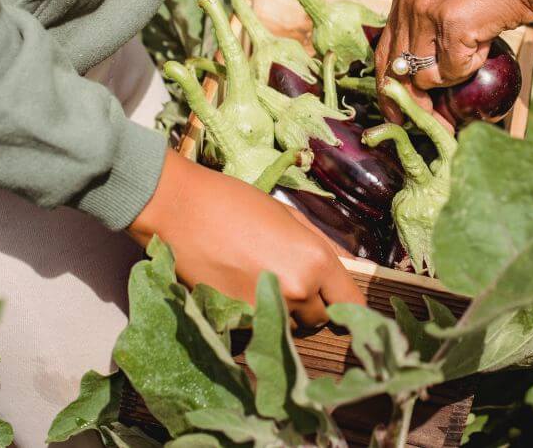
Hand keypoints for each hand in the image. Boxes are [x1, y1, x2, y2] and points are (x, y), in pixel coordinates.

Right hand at [129, 151, 364, 327]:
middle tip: (288, 278)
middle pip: (320, 318)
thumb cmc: (235, 203)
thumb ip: (321, 246)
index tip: (340, 302)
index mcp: (316, 261)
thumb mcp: (289, 216)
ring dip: (284, 312)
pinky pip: (261, 328)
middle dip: (311, 304)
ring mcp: (267, 310)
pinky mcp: (238, 322)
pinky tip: (240, 290)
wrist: (179, 210)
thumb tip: (346, 267)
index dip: (349, 305)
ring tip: (259, 280)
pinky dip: (257, 317)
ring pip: (290, 327)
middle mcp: (298, 291)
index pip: (352, 303)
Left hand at [375, 0, 532, 119]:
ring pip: (424, 75)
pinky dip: (471, 67)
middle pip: (396, 68)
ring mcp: (426, 11)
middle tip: (424, 124)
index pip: (385, 48)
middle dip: (409, 102)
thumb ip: (434, 26)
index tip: (397, 111)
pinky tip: (485, 42)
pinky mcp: (450, 25)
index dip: (390, 85)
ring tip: (474, 54)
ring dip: (450, 78)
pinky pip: (453, 71)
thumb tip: (427, 76)